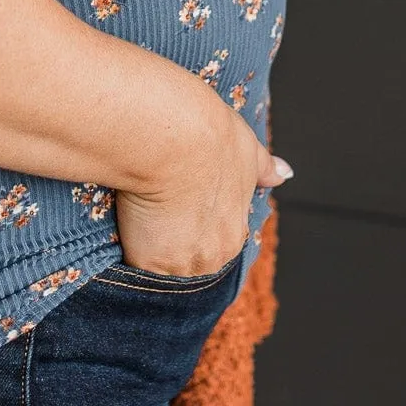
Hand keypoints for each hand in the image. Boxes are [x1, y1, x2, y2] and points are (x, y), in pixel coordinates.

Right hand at [114, 90, 292, 278]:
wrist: (173, 136)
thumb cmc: (208, 133)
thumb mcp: (245, 148)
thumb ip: (262, 167)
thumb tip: (285, 173)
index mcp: (235, 230)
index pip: (214, 241)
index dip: (194, 225)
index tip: (179, 209)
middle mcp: (215, 254)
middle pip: (190, 262)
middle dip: (174, 246)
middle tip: (154, 214)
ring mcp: (182, 263)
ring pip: (164, 271)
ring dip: (150, 253)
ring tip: (134, 221)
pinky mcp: (149, 263)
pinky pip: (135, 268)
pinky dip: (126, 252)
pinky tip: (120, 228)